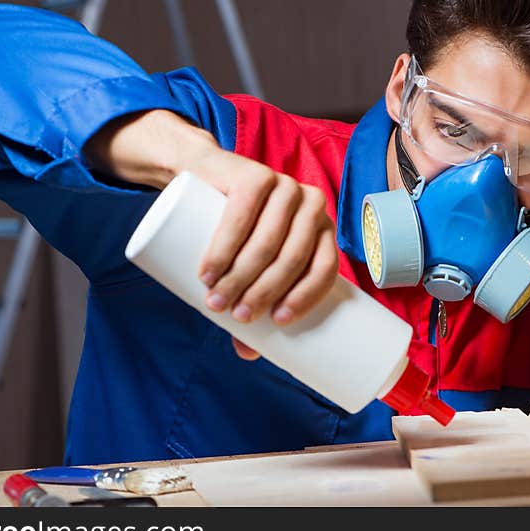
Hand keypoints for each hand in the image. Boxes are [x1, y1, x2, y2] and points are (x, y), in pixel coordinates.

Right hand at [191, 143, 337, 358]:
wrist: (204, 178)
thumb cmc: (235, 231)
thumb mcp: (247, 264)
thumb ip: (252, 303)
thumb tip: (249, 355)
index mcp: (322, 230)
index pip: (325, 268)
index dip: (304, 297)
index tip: (276, 324)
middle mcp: (311, 205)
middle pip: (294, 258)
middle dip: (263, 293)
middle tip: (236, 316)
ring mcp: (285, 185)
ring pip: (268, 241)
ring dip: (240, 276)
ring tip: (216, 301)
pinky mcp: (254, 175)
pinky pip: (241, 215)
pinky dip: (223, 247)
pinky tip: (210, 269)